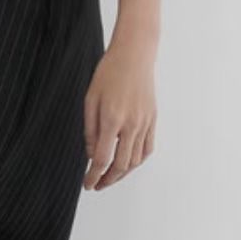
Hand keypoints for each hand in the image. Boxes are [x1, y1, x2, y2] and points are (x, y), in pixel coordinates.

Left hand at [83, 44, 156, 190]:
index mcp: (112, 119)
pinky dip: (137, 161)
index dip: (93, 176)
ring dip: (122, 173)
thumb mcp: (90, 100)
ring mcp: (144, 123)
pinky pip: (147, 149)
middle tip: (98, 185)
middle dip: (107, 180)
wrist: (135, 54)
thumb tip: (91, 157)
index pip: (102, 159)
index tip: (87, 184)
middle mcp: (131, 124)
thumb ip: (90, 131)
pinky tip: (128, 164)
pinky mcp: (153, 120)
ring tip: (110, 176)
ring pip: (135, 161)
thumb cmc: (109, 73)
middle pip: (120, 165)